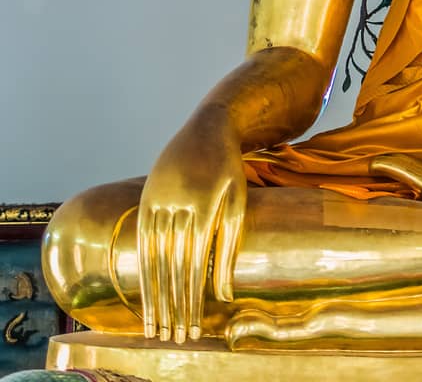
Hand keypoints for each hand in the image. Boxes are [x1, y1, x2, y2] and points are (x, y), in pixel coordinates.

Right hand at [137, 108, 245, 342]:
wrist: (208, 127)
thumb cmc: (228, 169)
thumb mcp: (237, 201)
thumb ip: (229, 246)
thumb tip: (225, 295)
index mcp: (201, 205)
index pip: (194, 264)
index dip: (192, 298)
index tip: (194, 327)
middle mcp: (174, 204)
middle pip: (171, 266)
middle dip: (173, 305)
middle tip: (175, 337)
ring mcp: (156, 200)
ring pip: (153, 258)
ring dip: (155, 295)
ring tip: (158, 326)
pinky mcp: (145, 198)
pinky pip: (141, 242)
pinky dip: (143, 270)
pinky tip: (146, 293)